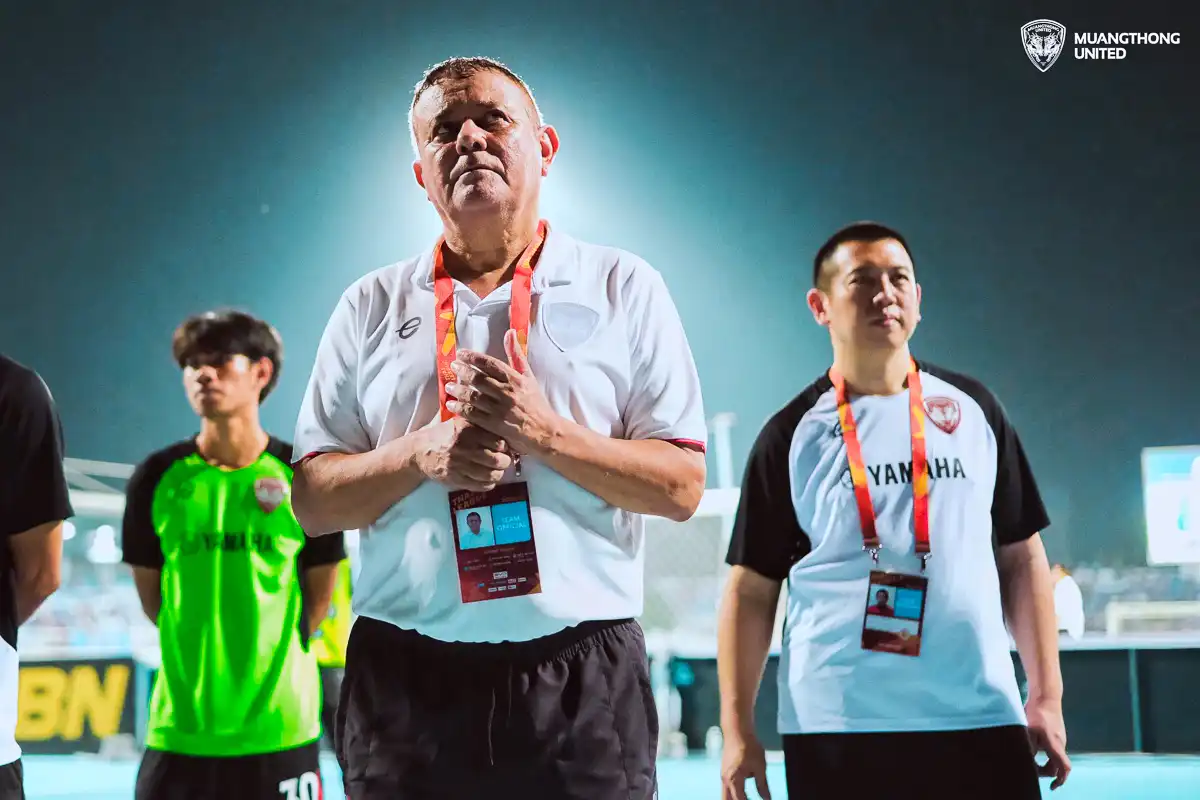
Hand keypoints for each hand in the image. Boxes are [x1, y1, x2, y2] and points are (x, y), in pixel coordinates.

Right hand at [411, 417, 512, 491]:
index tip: (504, 447)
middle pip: (498, 460)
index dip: (505, 446)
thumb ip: (478, 423)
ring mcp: (459, 465)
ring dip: (498, 474)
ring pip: (491, 475)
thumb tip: (502, 426)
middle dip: (505, 461)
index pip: (498, 441)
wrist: (420, 451)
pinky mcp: (455, 479)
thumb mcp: (459, 422)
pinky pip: (481, 485)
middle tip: (504, 460)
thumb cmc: (444, 435)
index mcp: (467, 430)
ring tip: (496, 470)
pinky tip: (487, 479)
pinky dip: (489, 484)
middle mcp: (464, 447)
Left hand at [445, 329, 560, 456]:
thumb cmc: (535, 403)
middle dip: (462, 371)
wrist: (544, 431)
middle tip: (452, 367)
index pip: (490, 364)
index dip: (472, 357)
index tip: (461, 354)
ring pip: (473, 396)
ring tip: (448, 385)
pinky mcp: (495, 425)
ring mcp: (500, 410)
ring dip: (458, 389)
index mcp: (515, 379)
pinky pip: (473, 414)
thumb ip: (516, 355)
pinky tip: (451, 404)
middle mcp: (507, 392)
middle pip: (478, 379)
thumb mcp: (528, 377)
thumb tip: (509, 332)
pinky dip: (460, 408)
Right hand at [721, 732, 770, 799]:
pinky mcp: (725, 771)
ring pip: (726, 795)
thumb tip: (767, 799)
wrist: (737, 730)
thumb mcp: (760, 767)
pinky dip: (735, 793)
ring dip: (735, 799)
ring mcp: (723, 775)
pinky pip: (728, 787)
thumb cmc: (749, 747)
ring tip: (748, 798)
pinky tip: (744, 793)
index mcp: (734, 780)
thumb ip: (763, 786)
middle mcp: (725, 780)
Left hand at [1026, 697, 1070, 789]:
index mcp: (1055, 745)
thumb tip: (1027, 760)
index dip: (1060, 780)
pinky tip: (1033, 748)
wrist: (1046, 697)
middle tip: (1032, 769)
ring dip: (1044, 762)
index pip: (1064, 767)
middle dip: (1046, 771)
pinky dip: (1045, 754)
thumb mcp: (1029, 731)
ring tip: (1030, 759)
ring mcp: (1060, 738)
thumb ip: (1029, 747)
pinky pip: (1053, 749)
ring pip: (1054, 757)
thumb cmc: (1037, 713)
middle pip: (1057, 765)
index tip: (1052, 787)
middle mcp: (1060, 744)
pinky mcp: (1056, 733)